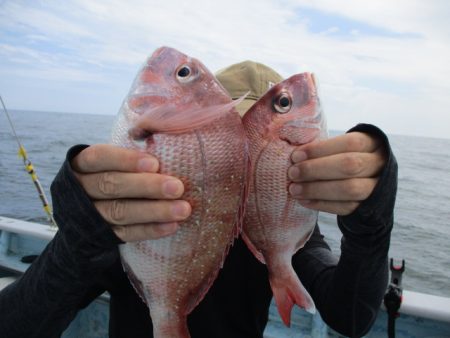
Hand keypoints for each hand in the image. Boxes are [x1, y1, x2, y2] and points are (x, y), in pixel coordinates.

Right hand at [71, 144, 191, 241]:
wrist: (91, 211)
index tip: (155, 163)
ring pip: (119, 212)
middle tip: (177, 187)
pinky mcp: (101, 236)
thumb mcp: (115, 160)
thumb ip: (134, 150)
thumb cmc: (115, 173)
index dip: (125, 160)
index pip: (99, 157)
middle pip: (110, 185)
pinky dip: (150, 230)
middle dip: (146, 186)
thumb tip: (164, 137)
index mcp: (82, 165)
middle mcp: (81, 189)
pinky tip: (172, 226)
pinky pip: (125, 234)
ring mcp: (89, 215)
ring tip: (182, 209)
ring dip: (154, 211)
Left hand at [287, 132, 385, 214]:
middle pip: (349, 165)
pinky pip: (346, 207)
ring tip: (294, 190)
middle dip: (316, 169)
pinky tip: (304, 201)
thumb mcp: (342, 147)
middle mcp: (379, 164)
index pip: (349, 143)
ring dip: (317, 189)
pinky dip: (322, 204)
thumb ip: (324, 150)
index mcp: (372, 143)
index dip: (321, 149)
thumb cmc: (346, 158)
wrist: (370, 183)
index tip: (295, 156)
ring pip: (349, 189)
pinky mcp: (369, 207)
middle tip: (292, 173)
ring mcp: (377, 187)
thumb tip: (296, 157)